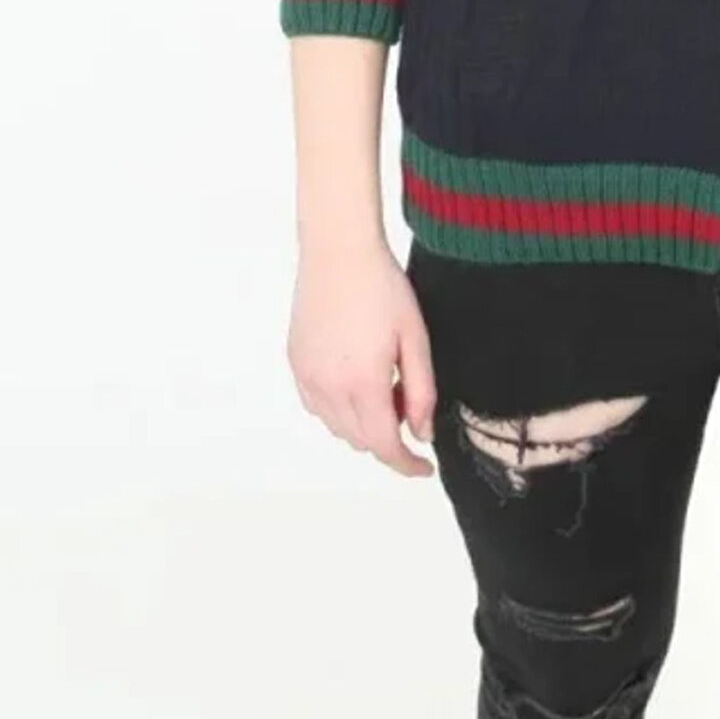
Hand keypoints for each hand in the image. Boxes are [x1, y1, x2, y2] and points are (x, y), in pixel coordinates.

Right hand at [287, 238, 437, 474]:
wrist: (338, 250)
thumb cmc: (382, 287)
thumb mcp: (415, 337)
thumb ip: (421, 391)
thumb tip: (422, 433)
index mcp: (363, 383)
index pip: (383, 446)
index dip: (406, 465)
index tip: (424, 468)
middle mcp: (328, 388)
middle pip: (360, 440)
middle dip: (388, 436)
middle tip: (407, 400)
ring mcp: (307, 377)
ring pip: (337, 426)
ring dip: (363, 423)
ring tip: (384, 382)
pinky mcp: (295, 363)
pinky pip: (318, 405)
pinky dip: (339, 408)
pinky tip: (355, 377)